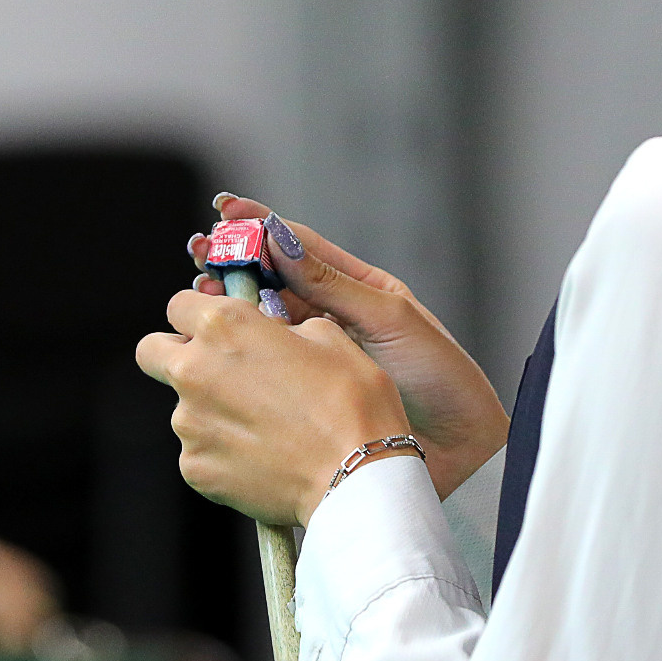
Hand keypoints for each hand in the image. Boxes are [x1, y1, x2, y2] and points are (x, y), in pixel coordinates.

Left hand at [137, 287, 411, 529]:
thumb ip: (281, 325)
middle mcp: (193, 370)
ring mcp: (188, 423)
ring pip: (182, 406)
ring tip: (262, 426)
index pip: (178, 305)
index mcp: (223, 326)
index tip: (216, 329)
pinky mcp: (194, 467)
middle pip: (151, 351)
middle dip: (175, 354)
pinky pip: (198, 451)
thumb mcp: (328, 335)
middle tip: (218, 370)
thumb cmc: (351, 403)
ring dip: (210, 409)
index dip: (199, 314)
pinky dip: (222, 451)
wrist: (356, 477)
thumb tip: (269, 330)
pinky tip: (261, 456)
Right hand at [188, 195, 507, 496]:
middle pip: (270, 284)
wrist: (461, 449)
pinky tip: (217, 347)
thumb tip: (280, 239)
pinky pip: (266, 370)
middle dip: (232, 266)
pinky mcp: (306, 396)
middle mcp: (331, 321)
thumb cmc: (439, 379)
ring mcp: (316, 358)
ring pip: (261, 325)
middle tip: (199, 255)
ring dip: (229, 309)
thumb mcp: (389, 320)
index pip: (299, 249)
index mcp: (356, 292)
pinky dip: (239, 357)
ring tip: (202, 296)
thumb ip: (332, 283)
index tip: (225, 211)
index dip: (259, 228)